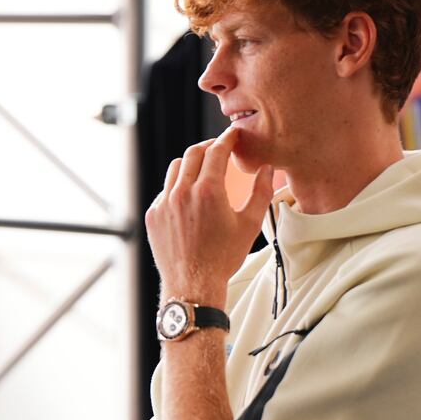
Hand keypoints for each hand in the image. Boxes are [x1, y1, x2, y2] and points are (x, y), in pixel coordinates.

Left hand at [145, 127, 272, 303]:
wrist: (193, 285)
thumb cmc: (222, 258)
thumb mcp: (250, 224)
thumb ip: (261, 192)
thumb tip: (267, 169)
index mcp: (207, 191)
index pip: (216, 151)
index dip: (227, 138)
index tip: (233, 134)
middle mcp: (181, 193)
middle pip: (193, 153)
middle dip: (208, 146)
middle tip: (219, 148)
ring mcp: (163, 204)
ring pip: (175, 169)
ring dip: (190, 164)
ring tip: (203, 171)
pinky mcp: (153, 216)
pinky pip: (164, 191)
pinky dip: (177, 188)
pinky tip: (189, 198)